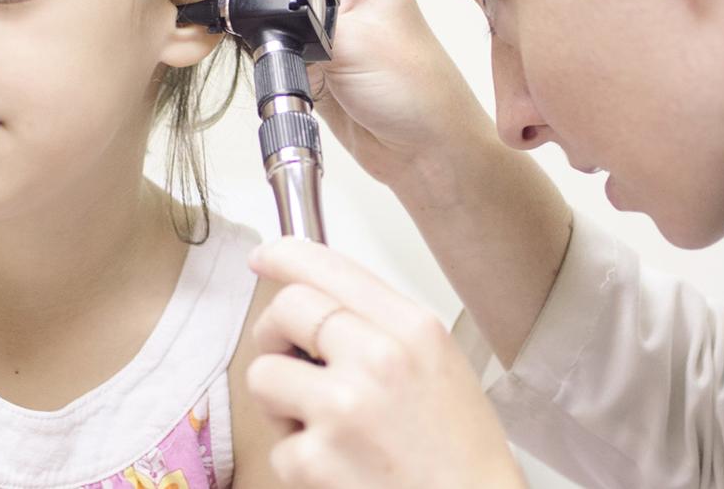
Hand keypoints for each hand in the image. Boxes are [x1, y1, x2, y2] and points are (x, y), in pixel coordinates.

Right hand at [241, 0, 491, 191]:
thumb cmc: (417, 91)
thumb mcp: (354, 41)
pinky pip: (265, 47)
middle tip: (237, 24)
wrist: (424, 151)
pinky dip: (259, 58)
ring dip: (252, 33)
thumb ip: (296, 16)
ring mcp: (318, 22)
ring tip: (262, 50)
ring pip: (259, 13)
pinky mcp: (306, 56)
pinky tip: (267, 68)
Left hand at [245, 238, 526, 486]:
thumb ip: (383, 326)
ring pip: (263, 373)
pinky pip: (277, 444)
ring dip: (280, 400)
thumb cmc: (460, 453)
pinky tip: (339, 467)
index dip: (286, 256)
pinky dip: (299, 459)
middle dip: (274, 332)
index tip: (264, 257)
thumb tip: (319, 299)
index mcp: (414, 329)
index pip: (331, 267)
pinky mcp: (314, 459)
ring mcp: (342, 408)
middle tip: (289, 358)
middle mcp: (378, 359)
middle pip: (287, 308)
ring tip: (323, 424)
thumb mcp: (439, 365)